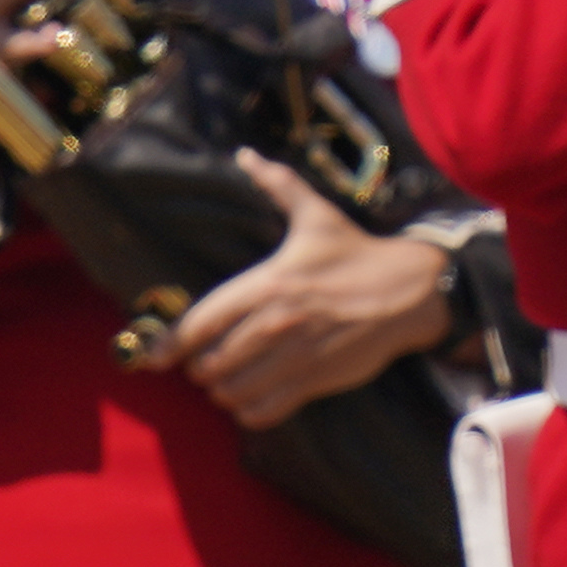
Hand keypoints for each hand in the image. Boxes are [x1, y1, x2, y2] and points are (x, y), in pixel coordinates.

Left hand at [159, 149, 459, 431]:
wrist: (411, 290)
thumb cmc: (356, 253)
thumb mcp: (316, 214)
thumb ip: (277, 185)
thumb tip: (246, 155)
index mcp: (268, 283)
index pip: (203, 322)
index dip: (171, 344)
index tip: (155, 356)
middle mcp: (276, 322)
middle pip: (212, 363)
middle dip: (200, 368)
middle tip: (204, 363)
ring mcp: (296, 356)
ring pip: (233, 391)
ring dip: (223, 391)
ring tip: (225, 382)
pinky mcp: (315, 381)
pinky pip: (265, 411)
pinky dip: (249, 410)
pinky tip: (251, 398)